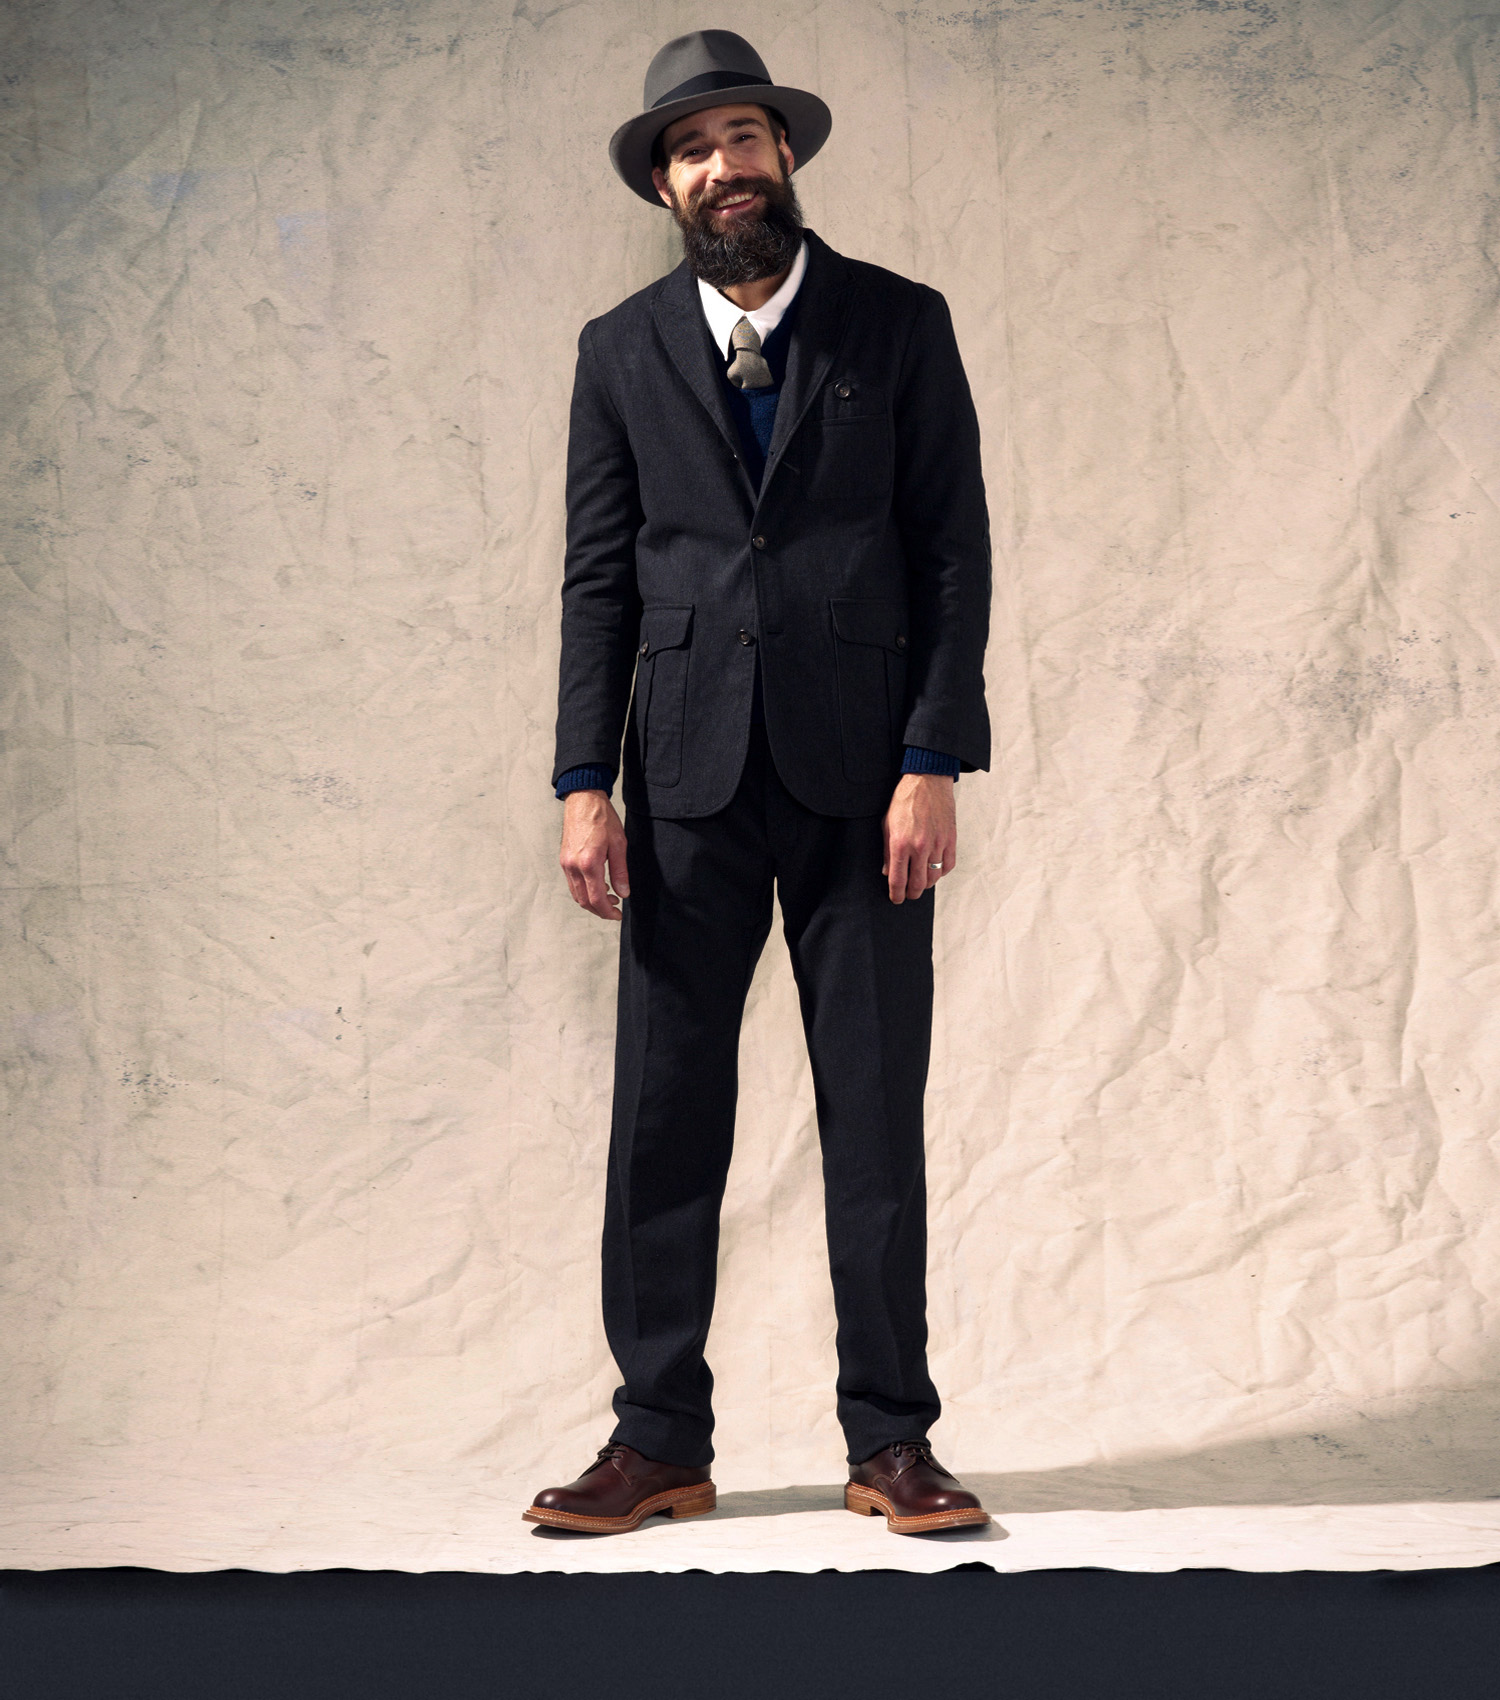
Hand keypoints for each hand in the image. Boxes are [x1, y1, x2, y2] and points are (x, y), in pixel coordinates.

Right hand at [560, 790, 629, 920]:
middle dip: (599, 910)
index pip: (596, 898)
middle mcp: (573, 866)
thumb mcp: (619, 844)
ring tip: (609, 897)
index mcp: (589, 863)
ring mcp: (566, 863)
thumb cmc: (602, 817)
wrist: (584, 799)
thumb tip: (624, 892)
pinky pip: (572, 883)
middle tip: (615, 910)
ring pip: (576, 894)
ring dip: (591, 901)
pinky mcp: (564, 859)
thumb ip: (620, 871)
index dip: (608, 911)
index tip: (617, 914)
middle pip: (584, 901)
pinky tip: (597, 885)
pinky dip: (584, 890)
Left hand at [882, 773, 955, 903]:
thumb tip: (888, 872)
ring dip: (927, 884)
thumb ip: (887, 851)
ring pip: (934, 877)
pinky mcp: (950, 839)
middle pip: (918, 884)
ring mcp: (937, 844)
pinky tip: (935, 871)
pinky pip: (948, 865)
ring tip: (921, 883)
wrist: (927, 782)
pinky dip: (941, 872)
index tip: (896, 899)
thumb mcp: (886, 824)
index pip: (898, 879)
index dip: (896, 894)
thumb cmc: (904, 800)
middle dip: (912, 893)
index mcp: (900, 844)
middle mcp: (920, 847)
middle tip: (909, 894)